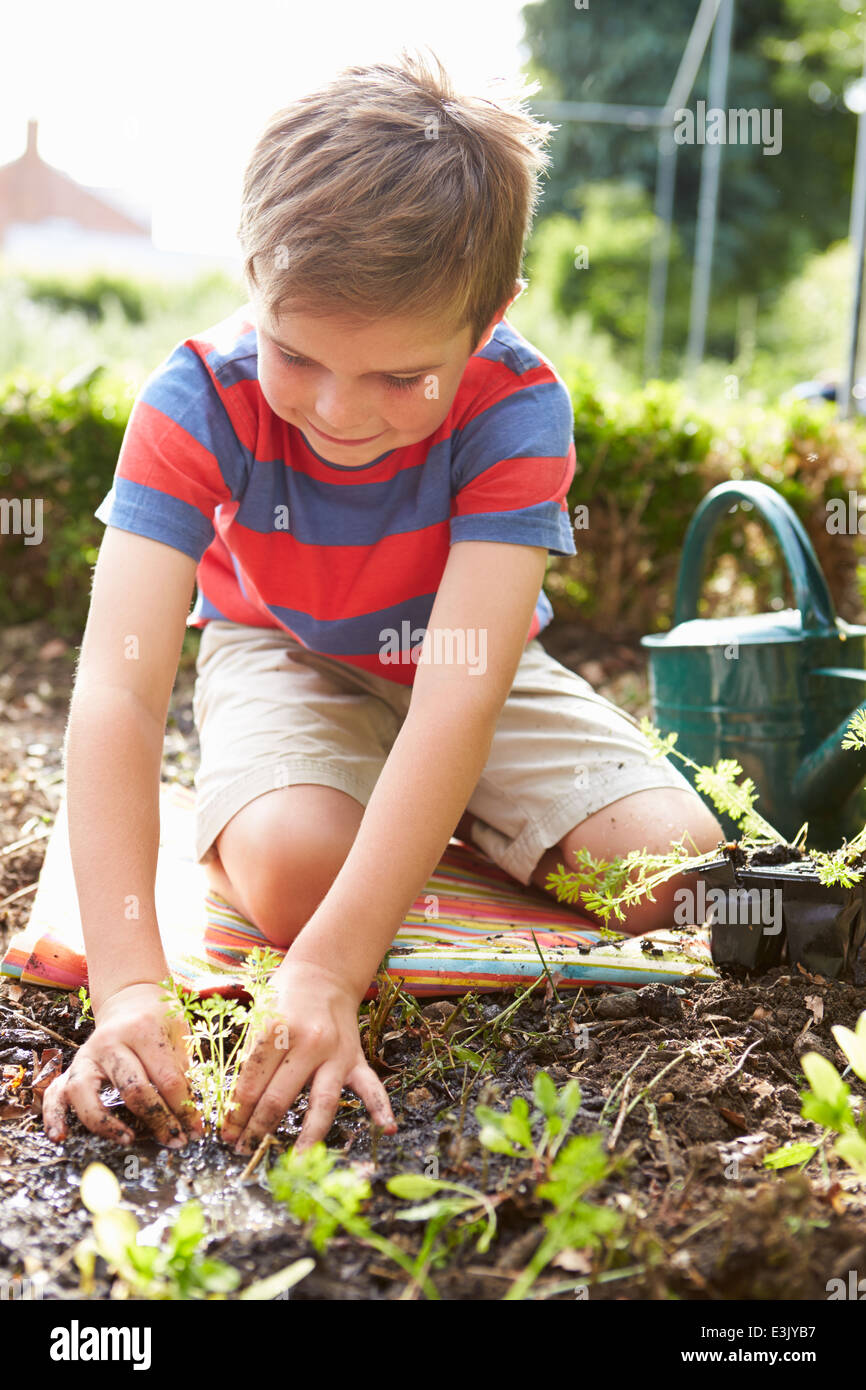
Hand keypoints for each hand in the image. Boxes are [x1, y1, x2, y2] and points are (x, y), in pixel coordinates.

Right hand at [42, 982, 202, 1146]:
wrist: (131, 1000)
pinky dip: (54, 1116)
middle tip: (174, 1141)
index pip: (167, 1079)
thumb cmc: (160, 1022)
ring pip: (86, 1093)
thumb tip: (189, 1117)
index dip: (183, 1109)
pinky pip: (55, 1093)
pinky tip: (61, 1137)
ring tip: (128, 1140)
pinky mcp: (71, 1067)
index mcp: (143, 1031)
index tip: (195, 1131)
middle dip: (157, 1120)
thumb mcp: (179, 1034)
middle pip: (132, 1088)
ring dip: (106, 1123)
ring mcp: (86, 1055)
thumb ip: (183, 1070)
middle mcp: (111, 1042)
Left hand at [220, 958, 396, 1154]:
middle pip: (280, 1097)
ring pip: (322, 1101)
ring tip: (296, 1163)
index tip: (226, 1134)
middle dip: (258, 1129)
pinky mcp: (355, 1059)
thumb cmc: (283, 996)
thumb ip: (251, 1056)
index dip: (236, 1112)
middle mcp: (309, 1043)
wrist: (324, 973)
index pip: (251, 1081)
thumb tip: (237, 1104)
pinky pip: (370, 1086)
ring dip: (307, 1136)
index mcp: (278, 1029)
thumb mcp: (259, 1016)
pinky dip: (381, 1108)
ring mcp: (336, 1053)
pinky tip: (388, 1129)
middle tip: (243, 1151)